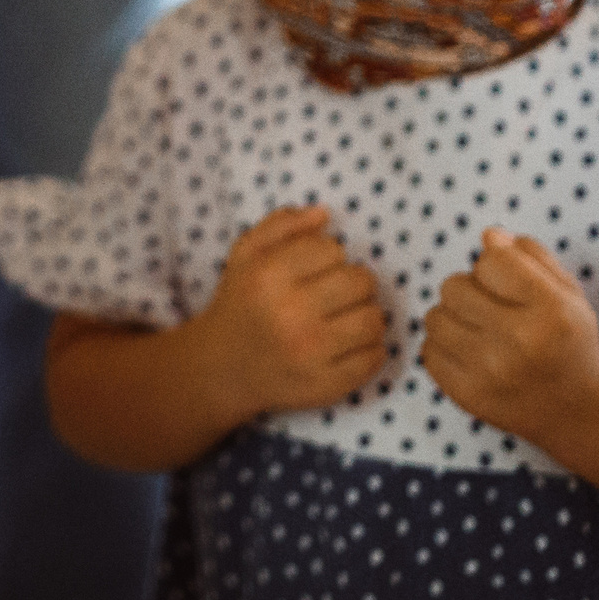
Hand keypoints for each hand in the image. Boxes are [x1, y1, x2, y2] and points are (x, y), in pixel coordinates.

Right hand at [195, 204, 388, 415]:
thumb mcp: (245, 253)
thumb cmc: (241, 303)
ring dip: (365, 314)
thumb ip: (281, 225)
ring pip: (374, 319)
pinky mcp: (327, 385)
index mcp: (269, 277)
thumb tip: (323, 214)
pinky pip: (375, 358)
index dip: (329, 256)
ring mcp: (311, 354)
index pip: (333, 250)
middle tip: (336, 293)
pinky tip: (348, 344)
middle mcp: (291, 315)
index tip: (315, 269)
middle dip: (353, 282)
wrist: (223, 368)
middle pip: (361, 282)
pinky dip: (369, 348)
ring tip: (344, 317)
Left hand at [421, 228, 598, 443]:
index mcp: (551, 310)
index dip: (495, 263)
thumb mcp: (568, 291)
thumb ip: (531, 255)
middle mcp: (520, 341)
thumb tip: (489, 236)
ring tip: (479, 328)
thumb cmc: (569, 340)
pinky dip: (445, 347)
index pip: (491, 260)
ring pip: (434, 317)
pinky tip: (471, 352)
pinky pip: (428, 350)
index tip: (508, 280)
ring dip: (453, 316)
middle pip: (453, 286)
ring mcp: (490, 372)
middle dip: (470, 289)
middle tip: (492, 306)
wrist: (577, 410)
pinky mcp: (469, 396)